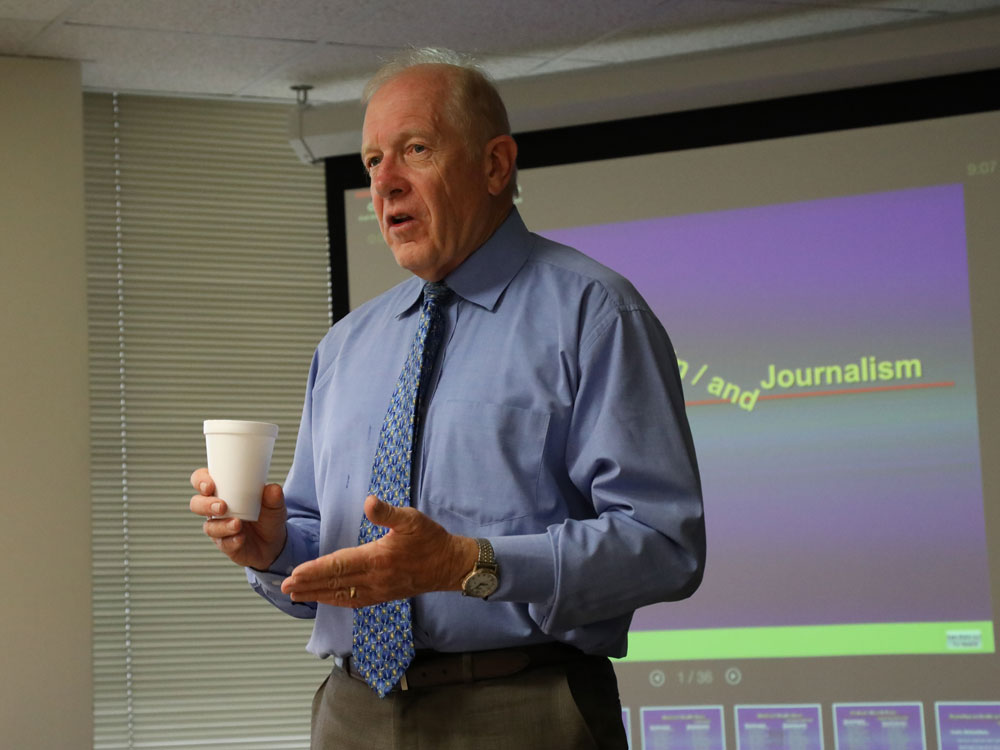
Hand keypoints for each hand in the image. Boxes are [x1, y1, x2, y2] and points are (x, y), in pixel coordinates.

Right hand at [189, 468, 286, 570]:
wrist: (275, 541)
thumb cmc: (268, 515)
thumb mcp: (274, 503)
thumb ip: (273, 495)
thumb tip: (272, 489)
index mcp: (223, 491)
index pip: (202, 480)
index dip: (201, 480)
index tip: (210, 484)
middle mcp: (216, 509)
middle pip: (196, 504)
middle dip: (205, 505)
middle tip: (222, 507)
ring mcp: (219, 527)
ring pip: (209, 526)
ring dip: (222, 525)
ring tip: (238, 523)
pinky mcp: (225, 544)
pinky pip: (223, 543)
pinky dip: (232, 540)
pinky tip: (241, 538)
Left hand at [280, 494, 477, 606]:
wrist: (450, 565)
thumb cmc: (431, 540)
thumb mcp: (412, 519)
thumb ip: (387, 512)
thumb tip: (369, 502)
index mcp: (378, 559)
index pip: (339, 565)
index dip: (315, 570)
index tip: (295, 573)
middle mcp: (375, 579)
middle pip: (335, 582)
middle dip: (309, 585)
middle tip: (285, 587)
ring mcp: (379, 591)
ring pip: (342, 594)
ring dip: (318, 595)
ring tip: (297, 595)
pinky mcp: (384, 595)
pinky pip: (354, 600)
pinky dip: (336, 600)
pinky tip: (327, 599)